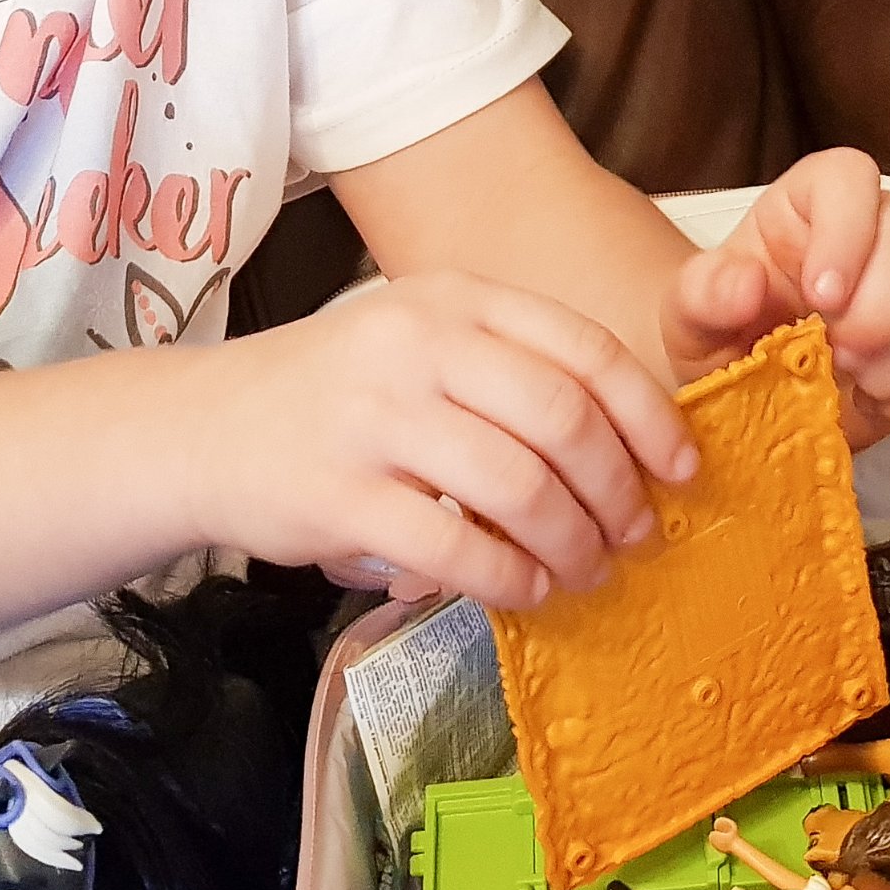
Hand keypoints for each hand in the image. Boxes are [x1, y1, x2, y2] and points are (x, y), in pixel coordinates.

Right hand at [198, 273, 695, 611]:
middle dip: (619, 490)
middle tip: (637, 534)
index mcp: (451, 299)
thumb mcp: (422, 342)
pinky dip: (509, 579)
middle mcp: (416, 345)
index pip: (582, 348)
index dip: (648, 415)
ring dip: (572, 542)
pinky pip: (453, 548)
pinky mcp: (338, 496)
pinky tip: (525, 590)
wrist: (205, 427)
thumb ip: (509, 370)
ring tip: (586, 569)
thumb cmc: (339, 392)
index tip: (683, 468)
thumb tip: (630, 445)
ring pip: (518, 486)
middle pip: (562, 419)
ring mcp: (374, 419)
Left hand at [662, 148, 889, 444]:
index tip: (820, 296)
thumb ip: (702, 294)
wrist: (750, 393)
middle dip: (878, 311)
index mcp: (810, 203)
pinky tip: (875, 400)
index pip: (850, 177)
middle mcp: (876, 229)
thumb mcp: (686, 318)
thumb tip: (746, 283)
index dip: (846, 232)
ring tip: (846, 382)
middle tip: (836, 355)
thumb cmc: (722, 335)